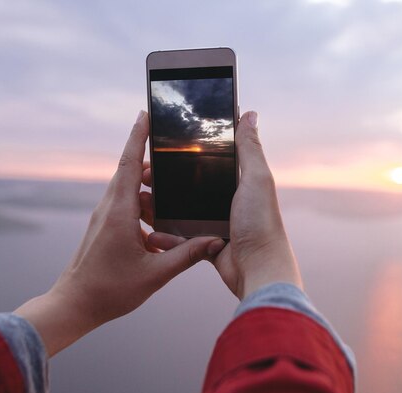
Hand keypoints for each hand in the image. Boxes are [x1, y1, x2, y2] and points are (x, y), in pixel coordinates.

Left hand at [15, 110, 225, 355]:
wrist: (74, 305)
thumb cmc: (109, 291)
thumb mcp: (155, 274)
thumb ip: (186, 255)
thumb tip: (214, 241)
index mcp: (119, 212)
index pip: (129, 163)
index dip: (138, 137)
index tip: (145, 113)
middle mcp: (108, 209)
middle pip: (130, 172)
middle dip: (152, 162)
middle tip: (175, 159)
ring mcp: (104, 217)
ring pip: (127, 189)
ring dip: (148, 187)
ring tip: (170, 194)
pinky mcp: (103, 227)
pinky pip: (124, 204)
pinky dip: (141, 203)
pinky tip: (157, 220)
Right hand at [147, 111, 303, 299]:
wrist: (258, 270)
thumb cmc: (261, 223)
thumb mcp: (256, 179)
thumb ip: (250, 148)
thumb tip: (249, 113)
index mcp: (238, 182)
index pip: (208, 160)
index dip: (185, 153)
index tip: (160, 148)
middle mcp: (227, 201)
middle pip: (189, 186)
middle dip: (165, 182)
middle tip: (144, 176)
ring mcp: (216, 224)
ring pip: (181, 212)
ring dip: (160, 208)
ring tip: (139, 203)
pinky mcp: (207, 246)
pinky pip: (181, 239)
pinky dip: (167, 237)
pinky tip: (150, 232)